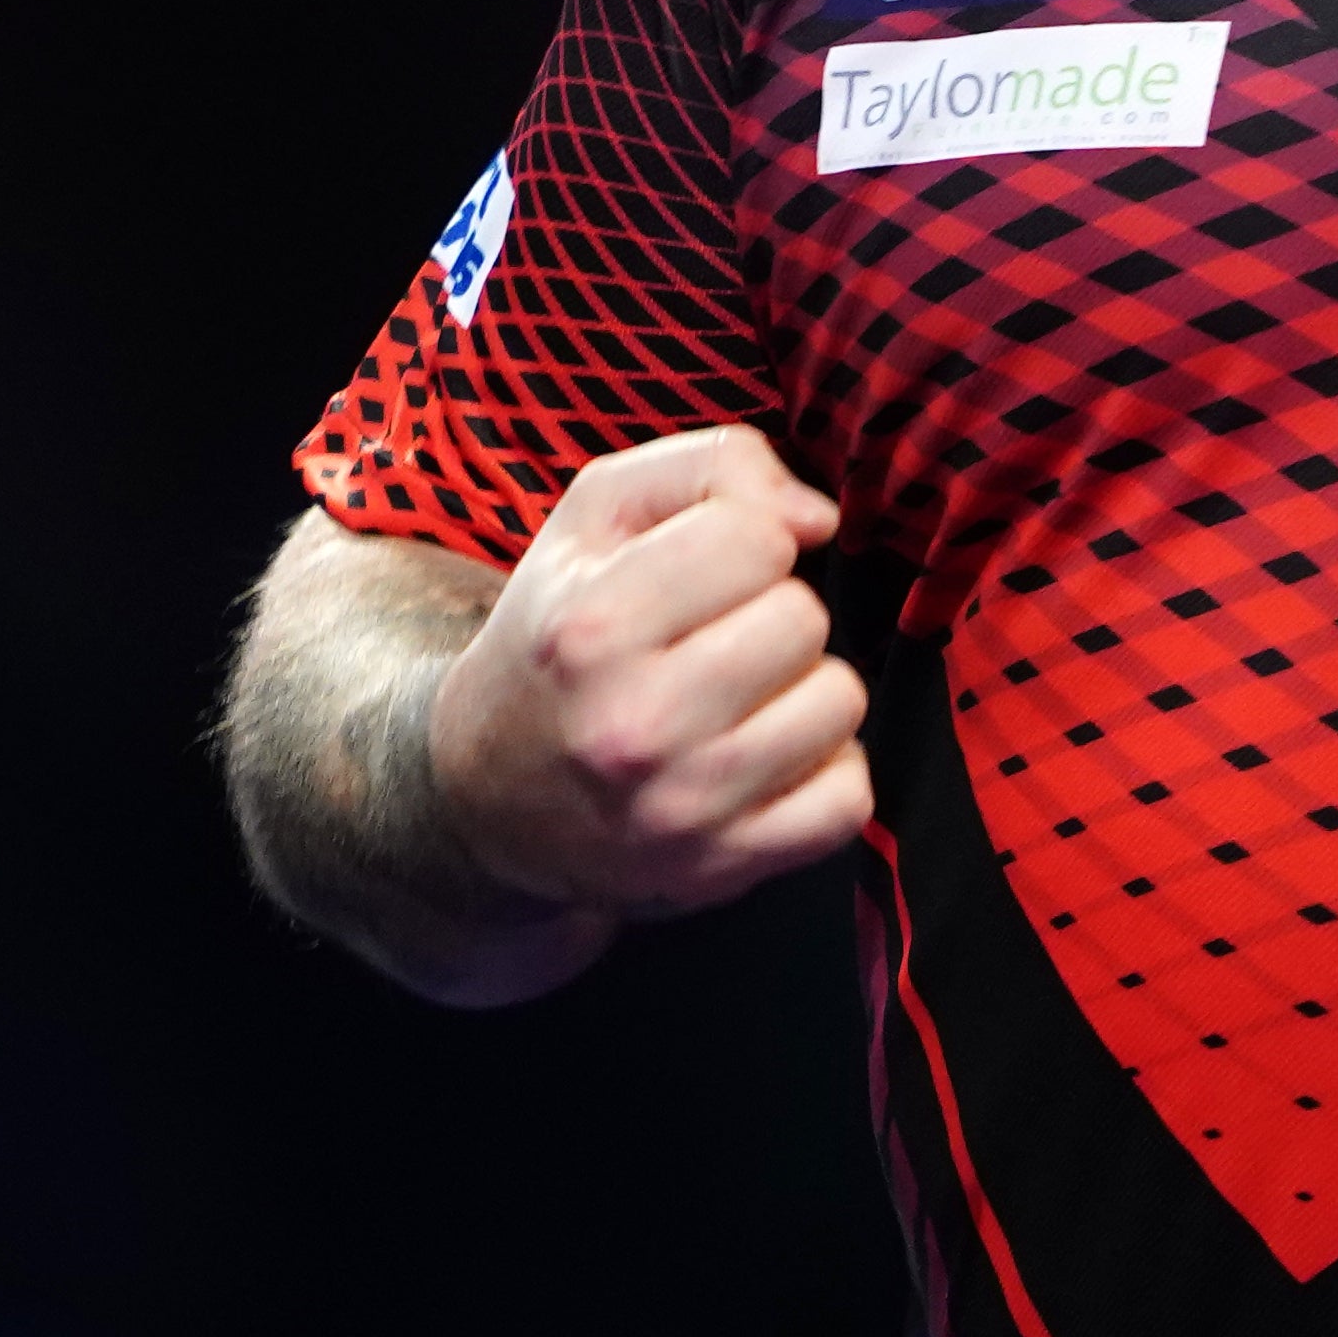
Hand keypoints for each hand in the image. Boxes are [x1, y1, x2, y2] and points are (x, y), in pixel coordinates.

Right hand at [428, 425, 869, 919]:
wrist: (489, 795)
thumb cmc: (563, 632)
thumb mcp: (597, 516)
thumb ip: (713, 467)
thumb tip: (818, 520)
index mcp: (592, 627)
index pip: (759, 541)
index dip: (744, 543)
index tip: (704, 575)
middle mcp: (632, 725)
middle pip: (804, 621)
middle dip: (773, 617)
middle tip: (715, 642)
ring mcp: (681, 809)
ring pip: (840, 705)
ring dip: (804, 693)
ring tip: (739, 700)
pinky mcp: (722, 869)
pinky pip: (848, 799)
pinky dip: (823, 773)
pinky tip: (765, 760)